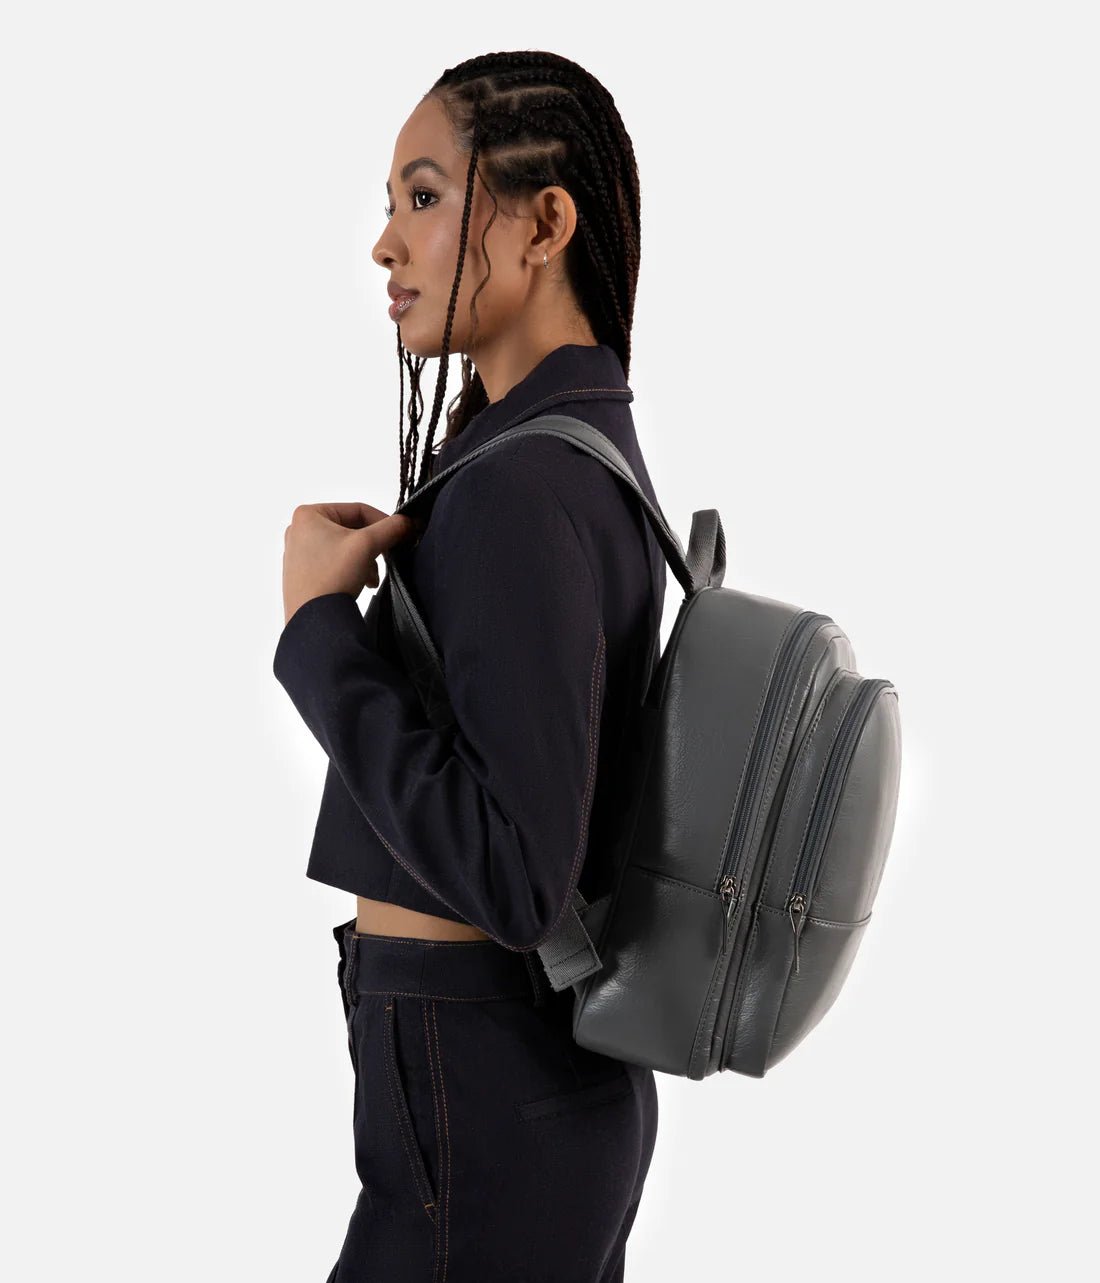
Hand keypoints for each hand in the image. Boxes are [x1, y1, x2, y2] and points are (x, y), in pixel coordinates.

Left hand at [281, 501, 420, 624]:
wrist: (314, 619)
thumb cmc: (331, 578)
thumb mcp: (367, 545)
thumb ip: (391, 528)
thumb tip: (407, 521)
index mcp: (308, 515)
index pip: (357, 509)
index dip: (383, 521)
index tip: (398, 534)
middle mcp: (299, 531)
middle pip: (351, 529)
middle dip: (372, 546)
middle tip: (385, 558)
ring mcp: (299, 553)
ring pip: (345, 547)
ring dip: (365, 560)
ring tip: (371, 577)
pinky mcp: (303, 573)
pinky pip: (335, 562)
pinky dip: (352, 569)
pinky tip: (361, 583)